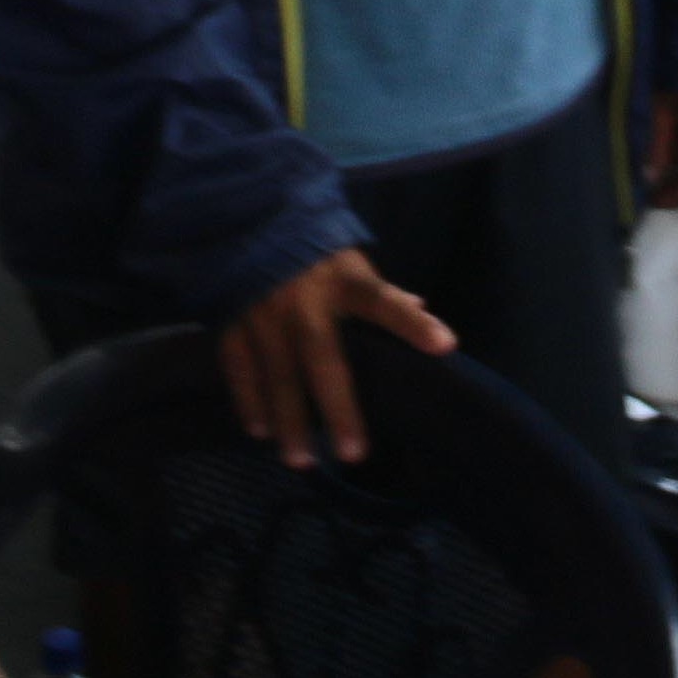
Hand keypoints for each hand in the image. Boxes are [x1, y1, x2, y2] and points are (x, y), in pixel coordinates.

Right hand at [222, 250, 455, 467]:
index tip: (445, 345)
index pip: (384, 301)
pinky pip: (240, 366)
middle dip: (339, 408)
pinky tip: (260, 431)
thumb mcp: (350, 259)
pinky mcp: (233, 320)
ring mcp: (264, 312)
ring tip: (302, 461)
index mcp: (343, 280)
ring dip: (290, 420)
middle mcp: (304, 300)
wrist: (245, 217)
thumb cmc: (311, 246)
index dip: (412, 322)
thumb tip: (423, 305)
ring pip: (279, 373)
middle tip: (354, 454)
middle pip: (324, 358)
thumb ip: (379, 289)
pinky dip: (249, 399)